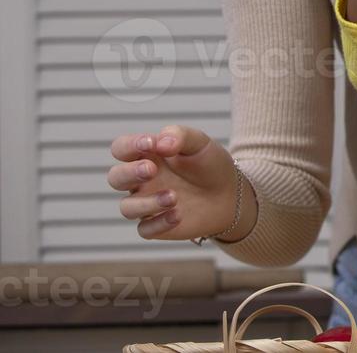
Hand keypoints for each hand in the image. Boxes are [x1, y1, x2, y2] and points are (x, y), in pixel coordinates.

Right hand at [107, 125, 254, 241]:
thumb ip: (179, 136)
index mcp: (147, 156)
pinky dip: (159, 223)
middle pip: (116, 178)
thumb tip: (160, 142)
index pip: (121, 148)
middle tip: (151, 170)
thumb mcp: (199, 143)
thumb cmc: (210, 164)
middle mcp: (141, 181)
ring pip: (127, 207)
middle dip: (129, 173)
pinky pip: (144, 230)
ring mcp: (147, 204)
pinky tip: (178, 215)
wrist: (231, 193)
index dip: (129, 145)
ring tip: (174, 197)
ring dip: (147, 202)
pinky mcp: (157, 226)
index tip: (150, 143)